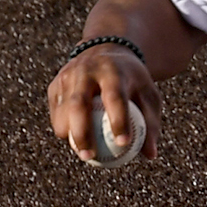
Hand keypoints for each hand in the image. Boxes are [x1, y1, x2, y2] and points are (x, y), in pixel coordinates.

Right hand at [46, 43, 162, 164]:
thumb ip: (151, 123)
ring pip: (63, 110)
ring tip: (84, 152)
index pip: (114, 97)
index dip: (118, 121)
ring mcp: (67, 76)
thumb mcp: (148, 94)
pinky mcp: (55, 84)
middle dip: (82, 133)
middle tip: (90, 156)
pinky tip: (75, 139)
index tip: (123, 144)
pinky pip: (56, 112)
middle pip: (78, 104)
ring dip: (70, 134)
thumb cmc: (132, 81)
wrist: (106, 50)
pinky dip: (64, 128)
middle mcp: (87, 70)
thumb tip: (150, 155)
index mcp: (113, 70)